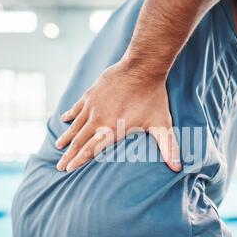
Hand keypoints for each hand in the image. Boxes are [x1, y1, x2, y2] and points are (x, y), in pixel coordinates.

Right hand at [55, 60, 181, 172]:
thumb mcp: (161, 125)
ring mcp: (92, 105)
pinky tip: (64, 119)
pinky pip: (77, 107)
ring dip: (66, 137)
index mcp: (112, 130)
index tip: (68, 169)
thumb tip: (178, 168)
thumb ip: (168, 148)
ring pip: (75, 125)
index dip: (78, 161)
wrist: (142, 67)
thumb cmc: (153, 97)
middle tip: (59, 167)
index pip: (91, 150)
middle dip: (69, 155)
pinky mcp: (91, 93)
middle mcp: (98, 119)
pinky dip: (70, 115)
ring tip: (58, 147)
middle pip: (79, 141)